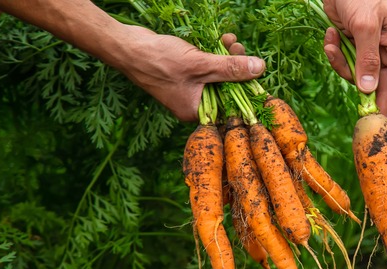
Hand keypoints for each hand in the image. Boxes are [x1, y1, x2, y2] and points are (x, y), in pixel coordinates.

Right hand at [117, 28, 264, 121]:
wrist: (126, 46)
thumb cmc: (159, 60)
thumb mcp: (201, 65)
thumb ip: (231, 68)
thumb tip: (260, 69)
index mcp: (196, 111)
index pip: (231, 106)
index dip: (246, 88)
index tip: (256, 71)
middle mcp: (193, 103)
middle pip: (227, 88)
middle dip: (237, 67)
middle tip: (240, 49)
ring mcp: (188, 88)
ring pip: (218, 74)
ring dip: (228, 56)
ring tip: (231, 40)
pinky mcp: (185, 74)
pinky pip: (207, 66)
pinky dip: (216, 54)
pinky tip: (222, 39)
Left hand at [322, 0, 386, 134]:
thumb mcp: (365, 25)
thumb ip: (367, 58)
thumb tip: (368, 90)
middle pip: (382, 87)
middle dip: (369, 100)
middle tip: (363, 122)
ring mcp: (368, 51)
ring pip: (358, 77)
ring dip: (343, 66)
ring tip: (333, 43)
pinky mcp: (351, 48)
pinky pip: (344, 64)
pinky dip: (334, 54)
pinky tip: (329, 35)